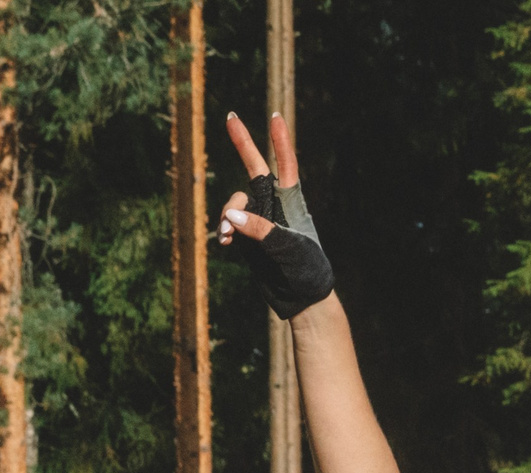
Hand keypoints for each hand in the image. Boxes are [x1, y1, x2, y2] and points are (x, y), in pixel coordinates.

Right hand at [219, 110, 332, 319]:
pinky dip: (225, 229)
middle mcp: (275, 205)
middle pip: (255, 168)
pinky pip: (229, 223)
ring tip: (227, 236)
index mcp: (292, 202)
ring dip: (227, 214)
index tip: (275, 116)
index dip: (280, 141)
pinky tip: (224, 242)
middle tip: (230, 116)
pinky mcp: (249, 236)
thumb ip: (260, 229)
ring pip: (235, 202)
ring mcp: (260, 219)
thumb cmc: (305, 270)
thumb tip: (231, 215)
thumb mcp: (287, 248)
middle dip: (243, 143)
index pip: (286, 165)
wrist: (302, 299)